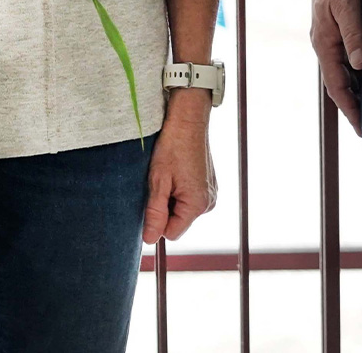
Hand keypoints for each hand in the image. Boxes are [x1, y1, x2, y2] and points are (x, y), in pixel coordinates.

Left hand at [143, 91, 217, 243]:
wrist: (188, 120)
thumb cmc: (172, 147)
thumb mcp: (158, 180)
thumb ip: (154, 213)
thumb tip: (149, 241)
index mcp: (197, 205)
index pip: (171, 233)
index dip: (157, 220)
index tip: (152, 198)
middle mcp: (209, 203)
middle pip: (178, 221)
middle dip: (165, 207)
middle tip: (160, 182)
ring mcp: (211, 194)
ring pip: (183, 209)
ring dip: (172, 198)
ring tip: (168, 175)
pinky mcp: (210, 185)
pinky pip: (190, 198)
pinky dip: (180, 189)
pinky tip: (176, 171)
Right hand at [310, 0, 361, 133]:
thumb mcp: (347, 4)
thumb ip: (353, 34)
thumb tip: (359, 65)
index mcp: (324, 42)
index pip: (336, 85)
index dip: (349, 109)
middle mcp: (326, 43)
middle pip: (339, 84)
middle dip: (353, 107)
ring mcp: (333, 37)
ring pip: (345, 73)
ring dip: (357, 92)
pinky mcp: (342, 29)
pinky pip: (350, 60)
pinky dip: (360, 75)